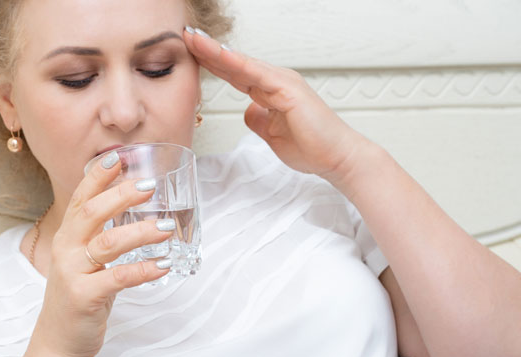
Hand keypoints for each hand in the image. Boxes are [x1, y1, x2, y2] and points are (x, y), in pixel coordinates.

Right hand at [32, 157, 173, 356]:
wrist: (59, 341)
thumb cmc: (79, 297)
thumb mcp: (85, 261)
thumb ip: (101, 237)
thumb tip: (132, 210)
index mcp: (67, 237)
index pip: (80, 199)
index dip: (98, 178)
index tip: (118, 158)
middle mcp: (66, 250)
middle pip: (92, 213)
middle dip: (122, 195)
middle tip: (151, 185)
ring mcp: (73, 273)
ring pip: (108, 243)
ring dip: (140, 232)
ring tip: (167, 226)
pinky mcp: (84, 297)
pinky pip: (118, 278)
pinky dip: (143, 270)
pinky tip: (164, 264)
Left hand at [184, 27, 371, 190]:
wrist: (336, 158)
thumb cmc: (312, 147)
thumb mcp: (272, 135)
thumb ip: (258, 120)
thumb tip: (247, 112)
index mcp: (271, 91)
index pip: (235, 74)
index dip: (213, 63)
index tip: (190, 53)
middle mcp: (276, 82)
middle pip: (235, 64)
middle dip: (208, 50)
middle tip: (184, 35)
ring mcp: (283, 83)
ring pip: (241, 64)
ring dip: (216, 51)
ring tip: (193, 38)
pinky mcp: (288, 90)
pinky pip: (256, 74)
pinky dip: (235, 63)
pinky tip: (218, 54)